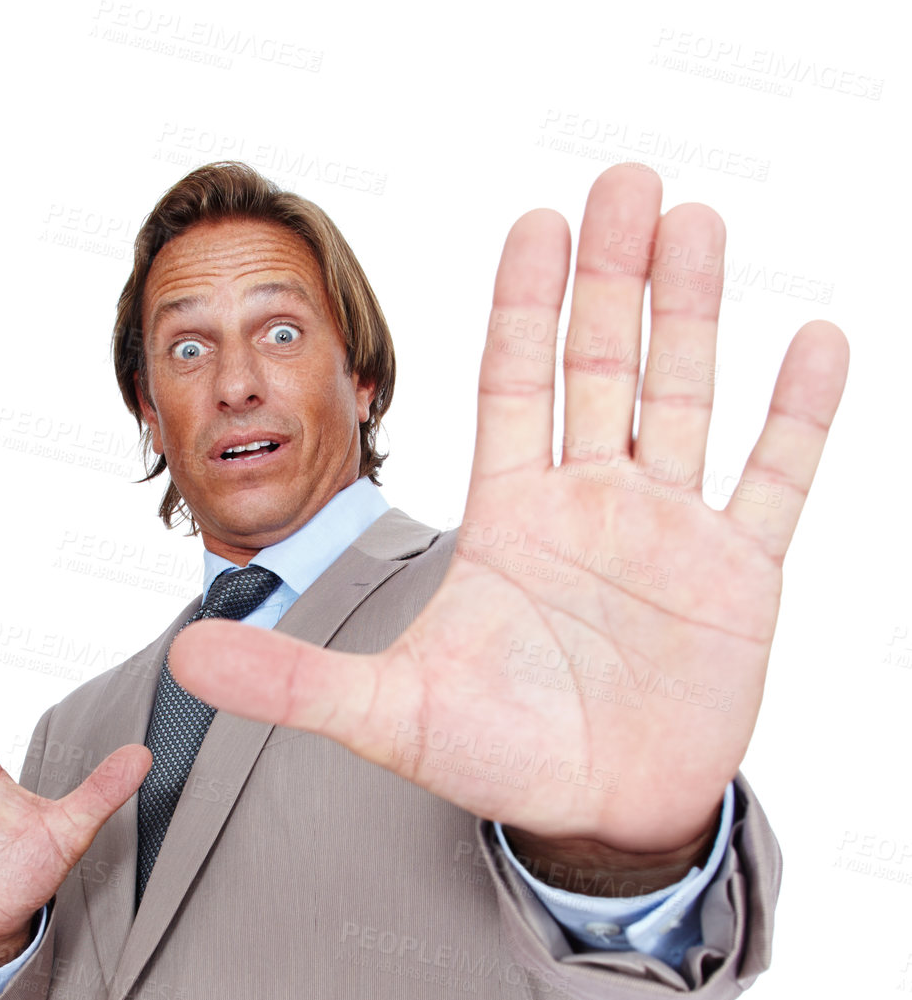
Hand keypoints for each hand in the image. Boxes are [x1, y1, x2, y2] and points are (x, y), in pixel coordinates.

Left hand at [166, 165, 848, 856]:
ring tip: (696, 224)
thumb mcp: (387, 715)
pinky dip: (796, 416)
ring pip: (682, 398)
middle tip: (627, 181)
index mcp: (510, 520)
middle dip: (612, 277)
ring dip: (690, 314)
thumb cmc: (495, 760)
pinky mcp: (736, 577)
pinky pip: (773, 480)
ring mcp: (666, 534)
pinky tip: (813, 341)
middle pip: (599, 367)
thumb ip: (294, 678)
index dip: (524, 307)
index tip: (536, 224)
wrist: (592, 818)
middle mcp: (589, 507)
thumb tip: (185, 655)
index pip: (514, 388)